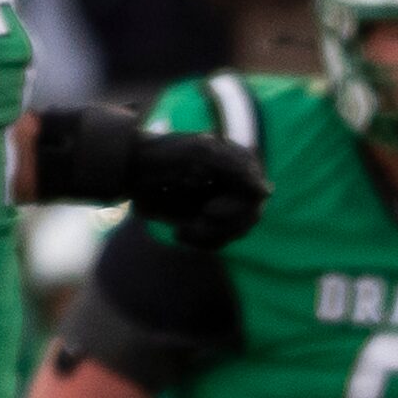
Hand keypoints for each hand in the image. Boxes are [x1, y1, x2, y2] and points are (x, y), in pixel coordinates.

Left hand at [130, 130, 269, 248]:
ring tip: (184, 231)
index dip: (237, 209)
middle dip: (222, 226)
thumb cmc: (164, 154)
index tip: (208, 212)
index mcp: (239, 164)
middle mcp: (236, 184)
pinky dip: (202, 243)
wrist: (130, 169)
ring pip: (236, 232)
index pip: (256, 196)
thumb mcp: (201, 154)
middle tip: (197, 223)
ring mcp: (223, 203)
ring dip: (210, 236)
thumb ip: (237, 169)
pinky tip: (181, 234)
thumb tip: (267, 193)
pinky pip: (219, 241)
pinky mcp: (208, 221)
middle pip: (249, 218)